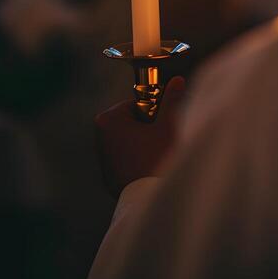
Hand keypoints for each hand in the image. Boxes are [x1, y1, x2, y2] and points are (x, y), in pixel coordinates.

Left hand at [95, 76, 185, 197]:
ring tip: (155, 155)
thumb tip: (177, 80)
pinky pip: (126, 157)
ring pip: (130, 139)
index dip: (153, 112)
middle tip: (160, 139)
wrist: (149, 197)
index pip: (137, 104)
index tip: (161, 123)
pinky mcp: (108, 174)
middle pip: (132, 121)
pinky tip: (148, 167)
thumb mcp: (167, 125)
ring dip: (143, 143)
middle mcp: (99, 136)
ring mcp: (102, 157)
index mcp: (109, 119)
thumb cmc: (156, 158)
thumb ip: (171, 100)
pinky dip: (137, 158)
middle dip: (147, 127)